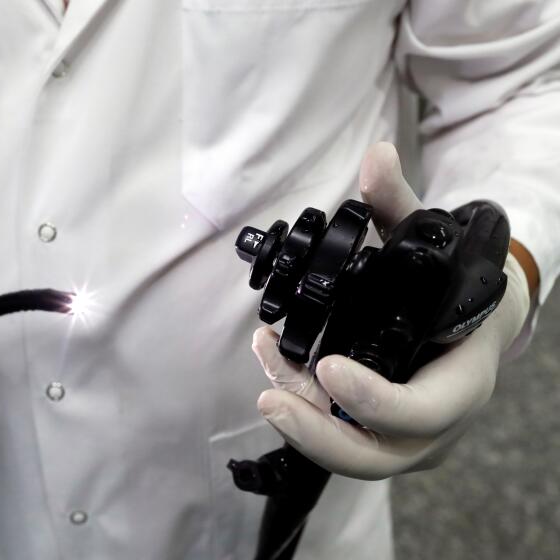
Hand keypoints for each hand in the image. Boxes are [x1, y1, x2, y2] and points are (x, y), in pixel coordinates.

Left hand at [253, 142, 530, 479]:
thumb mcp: (437, 246)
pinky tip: (273, 366)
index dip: (376, 400)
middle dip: (319, 435)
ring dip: (302, 424)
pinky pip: (338, 434)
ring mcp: (406, 434)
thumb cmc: (456, 287)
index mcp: (463, 378)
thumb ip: (401, 205)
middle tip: (271, 401)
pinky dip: (303, 408)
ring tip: (263, 381)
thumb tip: (376, 156)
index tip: (327, 366)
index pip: (424, 410)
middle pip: (378, 454)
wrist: (475, 322)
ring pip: (351, 453)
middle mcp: (436, 419)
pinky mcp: (378, 431)